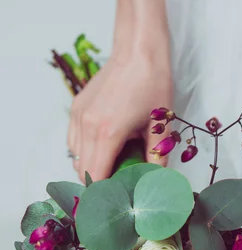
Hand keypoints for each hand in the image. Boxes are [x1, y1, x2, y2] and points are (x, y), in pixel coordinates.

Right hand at [68, 48, 172, 182]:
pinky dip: (85, 150)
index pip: (94, 177)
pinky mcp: (76, 108)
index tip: (116, 199)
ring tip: (114, 163)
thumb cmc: (152, 84)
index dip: (104, 193)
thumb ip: (157, 158)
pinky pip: (73, 140)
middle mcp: (87, 127)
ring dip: (92, 165)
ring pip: (76, 157)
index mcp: (107, 133)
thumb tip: (158, 181)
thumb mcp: (160, 125)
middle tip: (119, 183)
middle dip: (99, 182)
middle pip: (83, 170)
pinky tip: (104, 146)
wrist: (138, 50)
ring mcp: (78, 116)